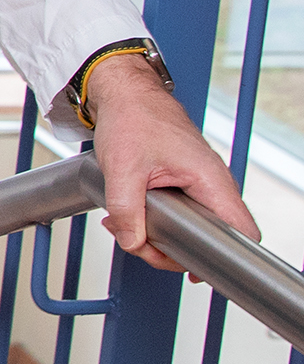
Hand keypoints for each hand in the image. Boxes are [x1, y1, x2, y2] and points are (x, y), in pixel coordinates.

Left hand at [84, 54, 257, 274]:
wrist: (124, 94)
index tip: (197, 269)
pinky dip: (151, 221)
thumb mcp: (122, 169)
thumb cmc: (132, 118)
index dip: (227, 257)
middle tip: (136, 241)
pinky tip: (128, 217)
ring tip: (122, 225)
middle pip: (209, 239)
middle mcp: (212, 185)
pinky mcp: (182, 185)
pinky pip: (177, 215)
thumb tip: (134, 242)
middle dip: (169, 249)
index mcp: (211, 180)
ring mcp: (198, 186)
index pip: (242, 231)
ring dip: (154, 235)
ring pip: (189, 229)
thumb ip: (127, 211)